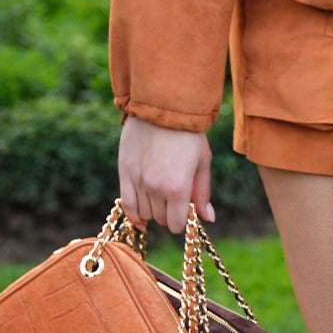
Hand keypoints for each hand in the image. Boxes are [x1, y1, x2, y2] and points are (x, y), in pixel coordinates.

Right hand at [117, 114, 214, 233]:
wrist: (163, 108)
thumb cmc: (189, 134)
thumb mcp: (202, 161)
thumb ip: (202, 192)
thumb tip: (207, 219)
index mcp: (178, 188)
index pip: (176, 224)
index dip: (181, 221)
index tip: (185, 212)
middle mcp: (156, 189)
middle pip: (160, 219)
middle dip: (169, 213)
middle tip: (174, 198)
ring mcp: (138, 181)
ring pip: (144, 214)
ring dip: (153, 210)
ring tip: (160, 196)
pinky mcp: (124, 173)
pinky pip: (126, 204)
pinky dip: (133, 215)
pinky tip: (140, 218)